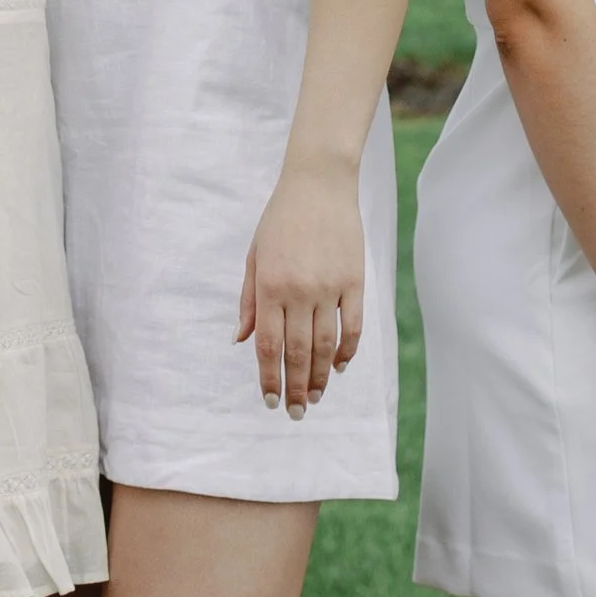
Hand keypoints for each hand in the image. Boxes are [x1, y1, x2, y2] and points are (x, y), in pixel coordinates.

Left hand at [238, 153, 365, 414]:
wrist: (318, 183)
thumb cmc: (280, 219)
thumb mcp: (255, 255)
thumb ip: (248, 300)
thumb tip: (241, 341)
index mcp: (270, 285)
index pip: (268, 345)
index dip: (269, 378)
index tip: (270, 401)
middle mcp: (299, 291)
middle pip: (297, 353)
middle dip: (297, 388)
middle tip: (297, 413)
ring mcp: (329, 287)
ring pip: (326, 346)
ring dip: (321, 377)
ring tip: (317, 398)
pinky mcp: (354, 281)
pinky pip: (353, 326)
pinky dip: (347, 351)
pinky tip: (341, 366)